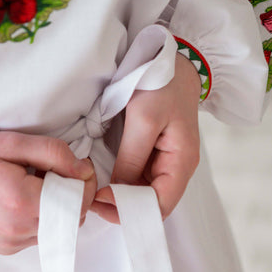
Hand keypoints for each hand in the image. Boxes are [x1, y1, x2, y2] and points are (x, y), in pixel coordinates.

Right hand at [0, 132, 95, 254]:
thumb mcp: (11, 143)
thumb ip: (53, 153)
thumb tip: (83, 170)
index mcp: (21, 201)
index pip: (77, 201)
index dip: (86, 183)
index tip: (80, 166)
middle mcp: (18, 229)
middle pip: (72, 218)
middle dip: (74, 195)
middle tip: (59, 172)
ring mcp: (12, 242)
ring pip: (57, 229)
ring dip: (58, 208)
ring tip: (37, 184)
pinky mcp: (6, 248)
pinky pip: (38, 235)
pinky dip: (41, 218)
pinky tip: (24, 199)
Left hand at [91, 53, 200, 222]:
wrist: (171, 60)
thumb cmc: (161, 85)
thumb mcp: (143, 118)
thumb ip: (131, 158)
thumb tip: (117, 190)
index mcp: (182, 162)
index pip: (161, 205)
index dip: (131, 211)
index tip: (100, 201)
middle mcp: (176, 168)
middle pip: (152, 204)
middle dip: (122, 208)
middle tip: (89, 201)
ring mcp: (165, 162)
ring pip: (143, 194)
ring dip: (119, 198)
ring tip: (91, 193)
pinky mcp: (153, 154)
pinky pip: (138, 179)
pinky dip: (120, 184)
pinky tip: (101, 181)